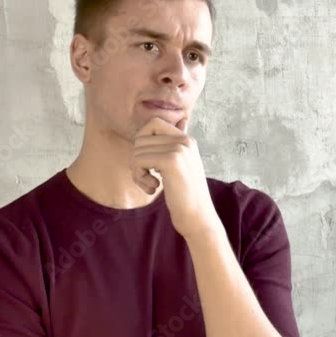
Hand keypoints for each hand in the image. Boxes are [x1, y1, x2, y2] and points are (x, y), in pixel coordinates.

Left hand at [131, 116, 219, 237]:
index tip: (147, 161)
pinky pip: (138, 160)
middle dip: (137, 159)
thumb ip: (179, 143)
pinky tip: (152, 188)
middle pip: (141, 138)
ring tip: (151, 185)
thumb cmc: (187, 194)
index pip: (153, 123)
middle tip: (147, 178)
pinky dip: (139, 177)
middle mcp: (184, 140)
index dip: (142, 141)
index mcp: (187, 139)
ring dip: (137, 171)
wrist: (198, 216)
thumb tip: (183, 119)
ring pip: (137, 150)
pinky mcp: (171, 161)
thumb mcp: (185, 163)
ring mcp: (179, 149)